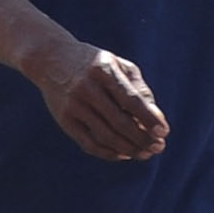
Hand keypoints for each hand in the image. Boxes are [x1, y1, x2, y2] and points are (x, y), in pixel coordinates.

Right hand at [38, 40, 168, 160]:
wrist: (50, 58)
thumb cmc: (93, 64)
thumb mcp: (118, 65)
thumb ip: (138, 88)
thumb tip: (156, 118)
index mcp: (103, 70)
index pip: (131, 100)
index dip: (149, 119)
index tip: (164, 132)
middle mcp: (87, 88)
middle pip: (120, 121)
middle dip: (142, 138)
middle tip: (159, 147)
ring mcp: (73, 105)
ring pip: (106, 136)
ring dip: (129, 149)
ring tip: (145, 153)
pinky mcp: (64, 119)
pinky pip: (89, 143)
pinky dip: (109, 153)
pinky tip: (124, 154)